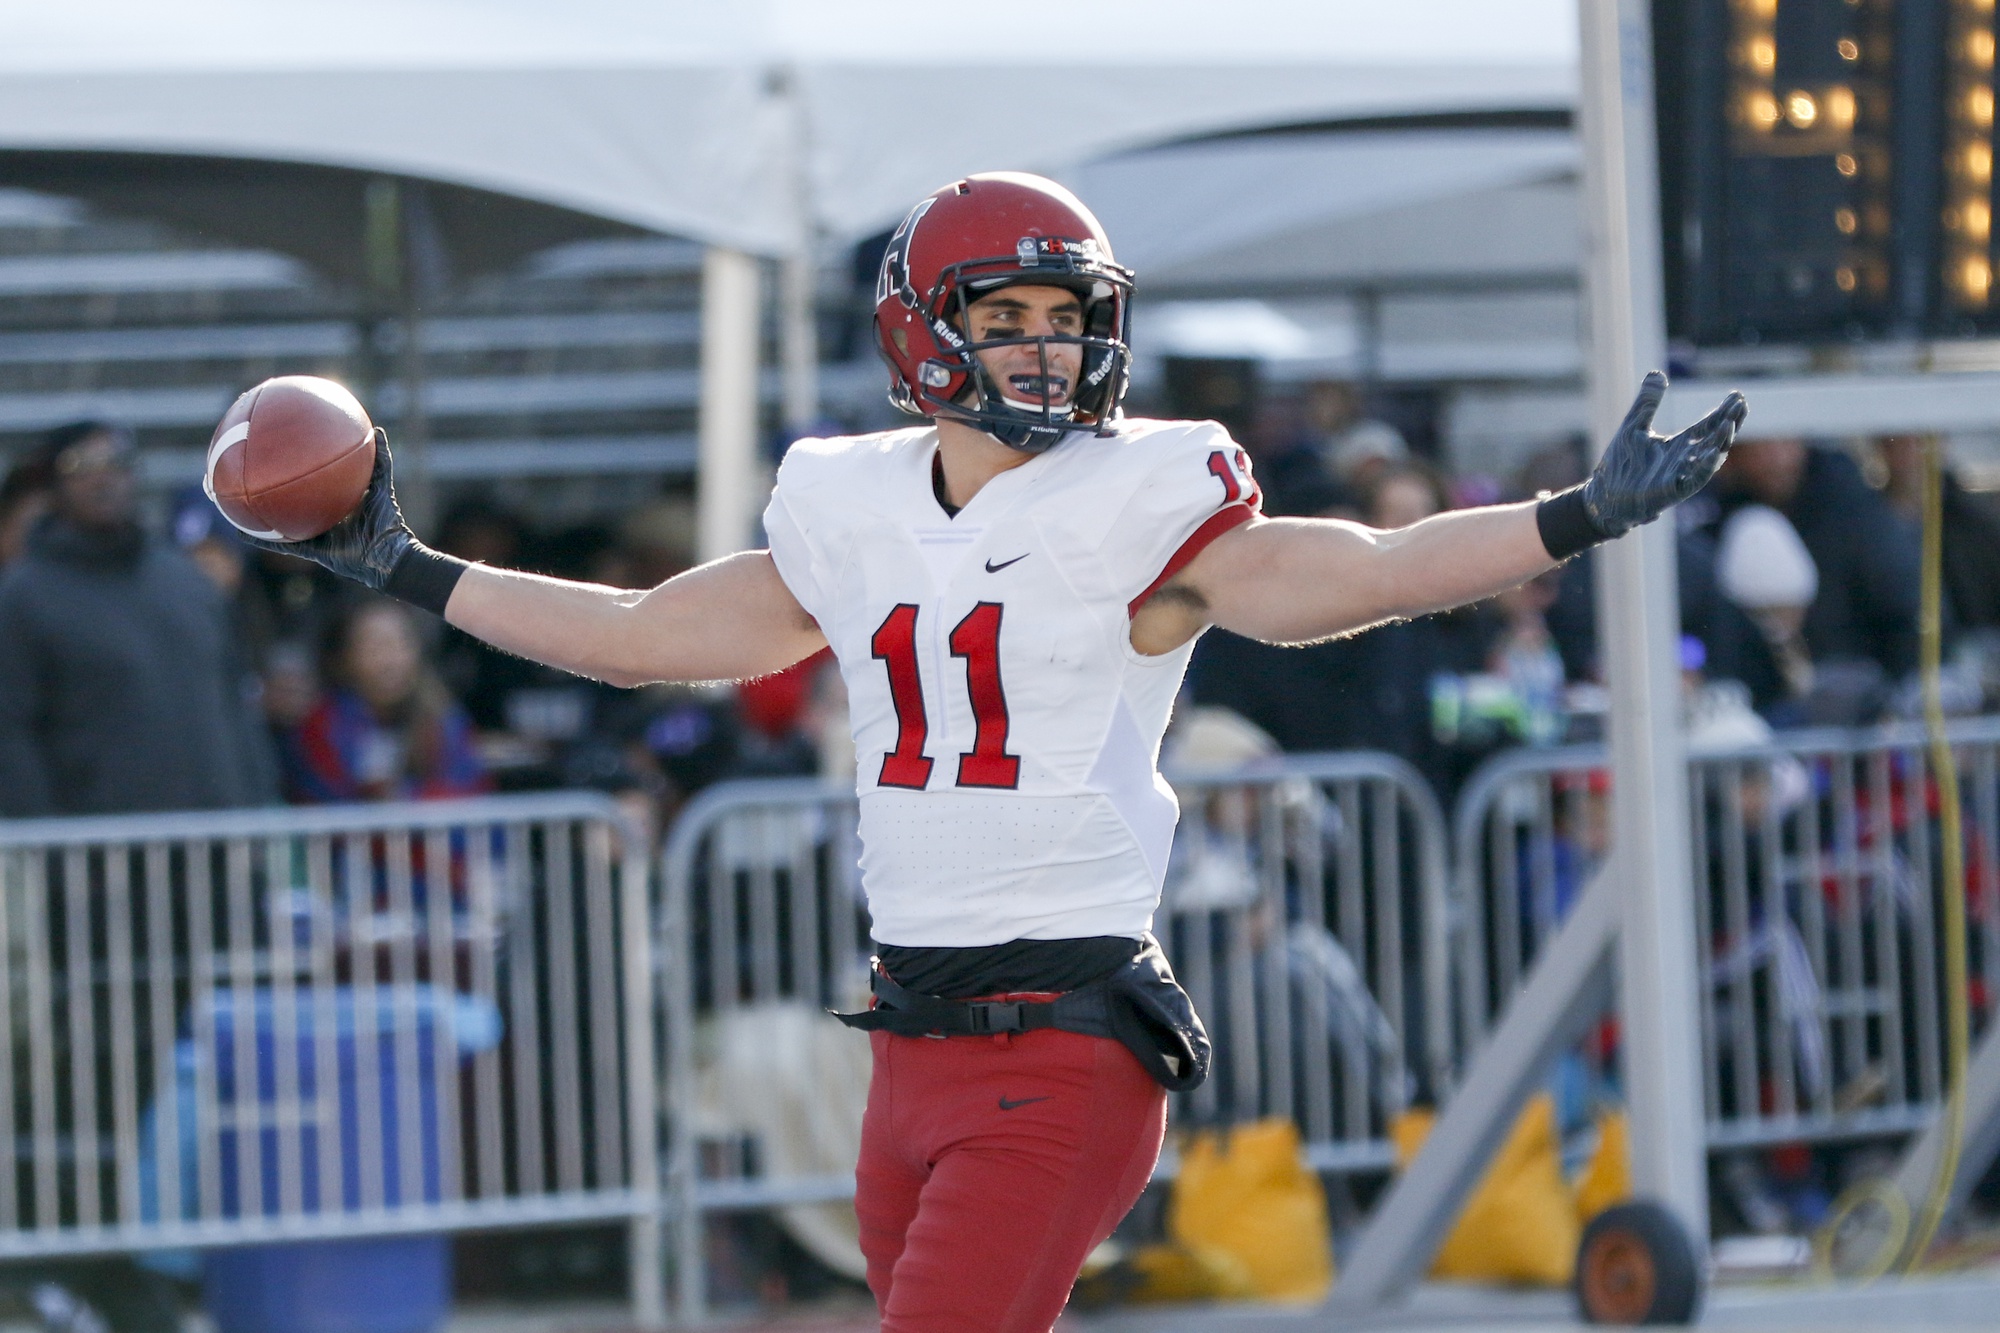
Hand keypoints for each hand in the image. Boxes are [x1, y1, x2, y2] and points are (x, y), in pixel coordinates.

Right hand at [241, 429, 421, 590]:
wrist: (388, 555)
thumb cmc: (388, 521)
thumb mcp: (381, 485)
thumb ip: (380, 460)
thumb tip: (376, 430)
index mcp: (334, 504)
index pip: (310, 485)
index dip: (296, 472)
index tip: (281, 455)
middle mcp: (321, 519)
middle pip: (289, 502)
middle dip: (269, 489)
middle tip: (248, 472)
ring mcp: (314, 536)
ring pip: (279, 524)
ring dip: (257, 515)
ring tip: (234, 501)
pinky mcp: (311, 552)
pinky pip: (280, 545)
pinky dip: (259, 539)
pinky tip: (240, 530)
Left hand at [1582, 371, 1746, 538]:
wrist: (1604, 496)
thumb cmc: (1620, 465)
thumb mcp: (1633, 425)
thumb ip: (1647, 402)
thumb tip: (1656, 373)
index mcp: (1678, 445)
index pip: (1708, 426)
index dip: (1723, 412)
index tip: (1737, 394)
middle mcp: (1685, 459)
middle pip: (1715, 439)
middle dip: (1730, 422)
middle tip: (1741, 404)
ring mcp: (1681, 475)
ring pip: (1710, 458)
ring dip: (1721, 441)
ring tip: (1730, 423)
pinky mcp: (1673, 491)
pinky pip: (1695, 479)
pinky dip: (1705, 467)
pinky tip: (1714, 453)